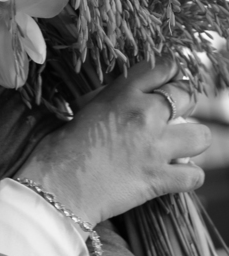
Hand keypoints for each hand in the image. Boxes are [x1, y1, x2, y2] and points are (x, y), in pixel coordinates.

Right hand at [25, 58, 210, 225]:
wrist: (54, 189)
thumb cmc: (56, 152)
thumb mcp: (81, 112)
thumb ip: (109, 100)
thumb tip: (123, 97)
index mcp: (123, 94)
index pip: (164, 66)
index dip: (169, 74)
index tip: (166, 83)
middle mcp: (144, 115)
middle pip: (188, 96)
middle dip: (183, 105)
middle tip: (169, 118)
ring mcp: (155, 148)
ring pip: (201, 135)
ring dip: (191, 141)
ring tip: (177, 148)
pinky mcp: (158, 179)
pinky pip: (194, 175)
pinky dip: (187, 178)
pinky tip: (173, 176)